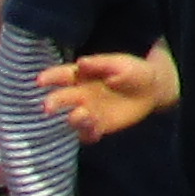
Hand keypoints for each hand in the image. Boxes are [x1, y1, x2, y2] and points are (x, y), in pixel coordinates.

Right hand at [41, 47, 178, 138]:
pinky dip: (88, 133)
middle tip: (48, 107)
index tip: (40, 81)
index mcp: (83, 76)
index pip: (62, 76)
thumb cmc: (134, 71)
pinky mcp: (100, 125)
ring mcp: (90, 111)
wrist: (154, 89)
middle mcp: (81, 95)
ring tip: (79, 114)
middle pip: (62, 98)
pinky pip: (89, 133)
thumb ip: (101, 64)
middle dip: (54, 102)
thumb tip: (81, 62)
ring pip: (74, 118)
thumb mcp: (120, 63)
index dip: (50, 77)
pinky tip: (94, 129)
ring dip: (73, 119)